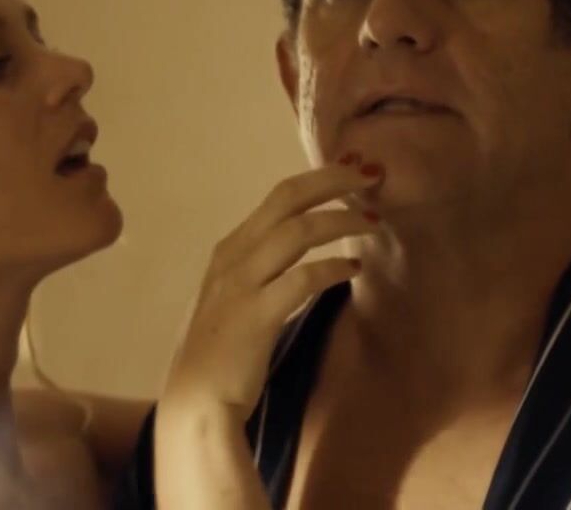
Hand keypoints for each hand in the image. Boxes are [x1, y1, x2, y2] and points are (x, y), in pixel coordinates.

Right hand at [161, 162, 379, 418]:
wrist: (196, 401)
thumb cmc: (220, 354)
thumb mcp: (235, 298)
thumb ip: (261, 271)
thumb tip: (301, 255)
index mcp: (230, 249)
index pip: (279, 196)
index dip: (319, 178)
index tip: (353, 170)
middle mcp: (233, 256)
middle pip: (287, 198)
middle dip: (332, 179)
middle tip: (370, 173)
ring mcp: (241, 284)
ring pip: (297, 231)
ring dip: (341, 220)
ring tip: (374, 221)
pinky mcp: (256, 315)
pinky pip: (303, 278)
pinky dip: (333, 268)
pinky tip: (353, 270)